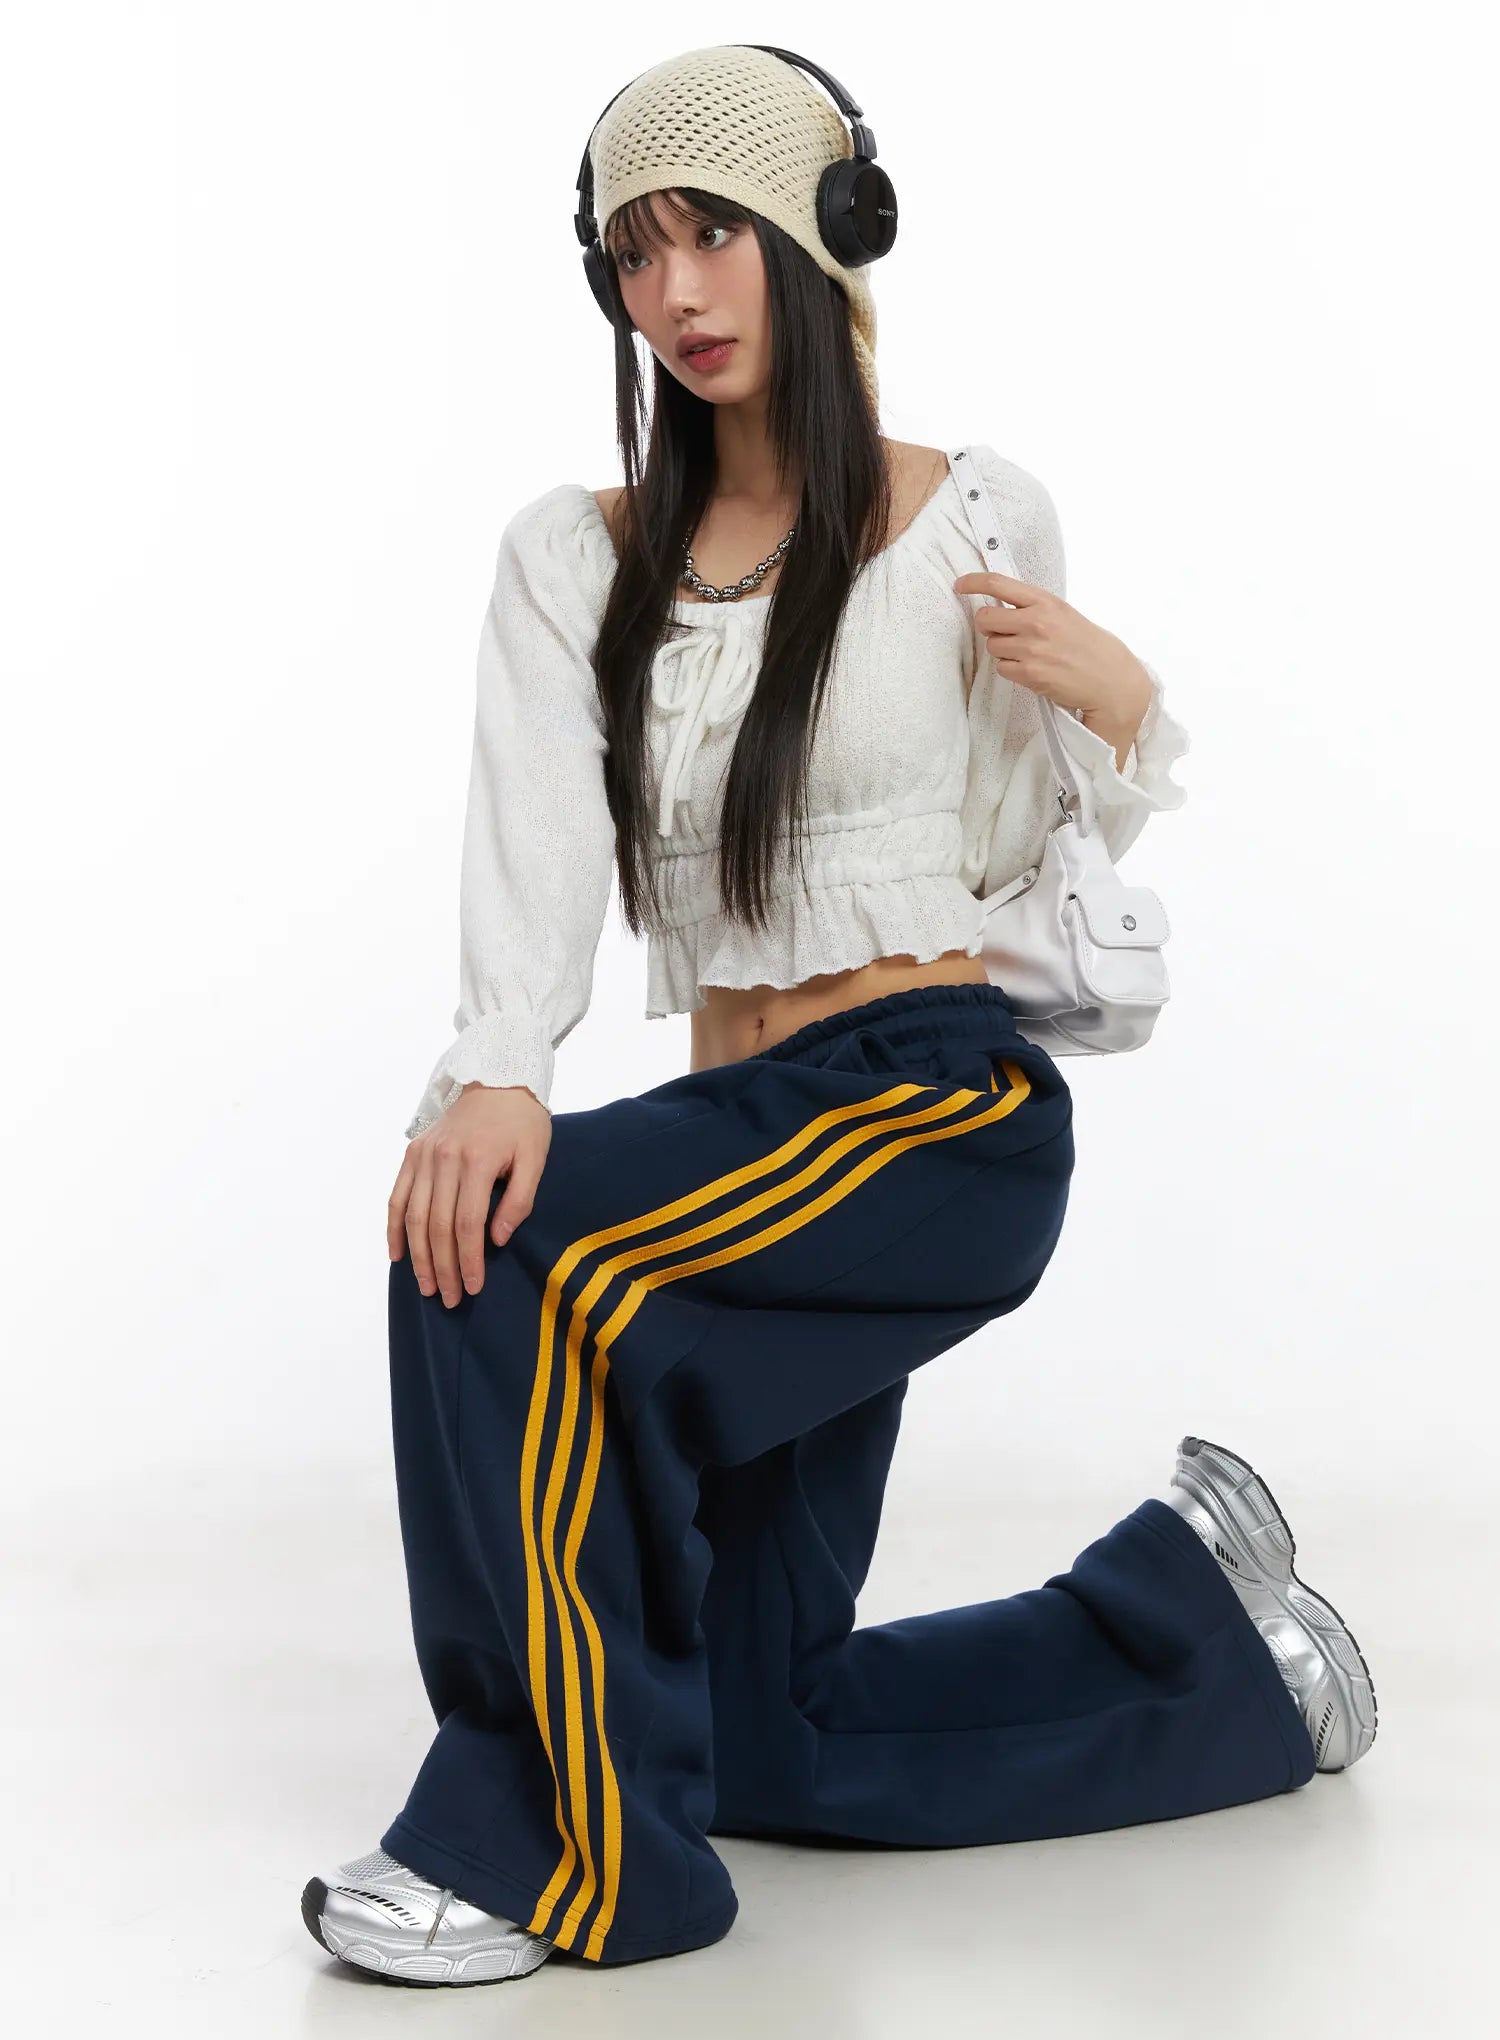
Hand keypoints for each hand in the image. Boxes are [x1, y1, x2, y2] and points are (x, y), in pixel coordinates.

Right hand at [388, 1083, 552, 1306]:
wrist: (498, 1078)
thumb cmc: (522, 1121)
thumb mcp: (535, 1157)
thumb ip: (519, 1199)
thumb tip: (497, 1239)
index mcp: (475, 1160)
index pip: (467, 1223)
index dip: (468, 1260)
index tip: (473, 1287)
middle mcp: (443, 1159)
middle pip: (436, 1225)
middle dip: (442, 1267)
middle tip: (448, 1298)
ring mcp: (423, 1156)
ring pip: (412, 1216)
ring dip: (417, 1256)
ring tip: (425, 1286)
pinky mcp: (413, 1153)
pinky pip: (397, 1196)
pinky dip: (394, 1227)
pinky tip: (398, 1255)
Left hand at [952, 571, 1152, 727]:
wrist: (1108, 678)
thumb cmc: (1085, 644)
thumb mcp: (1062, 614)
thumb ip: (1032, 607)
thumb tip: (996, 607)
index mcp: (1045, 601)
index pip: (998, 584)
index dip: (973, 583)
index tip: (959, 585)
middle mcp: (1036, 622)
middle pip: (985, 619)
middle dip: (988, 626)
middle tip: (1003, 632)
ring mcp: (1031, 649)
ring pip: (992, 646)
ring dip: (1003, 650)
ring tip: (1028, 654)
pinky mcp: (1029, 673)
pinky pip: (1001, 668)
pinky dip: (1011, 670)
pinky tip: (1032, 669)